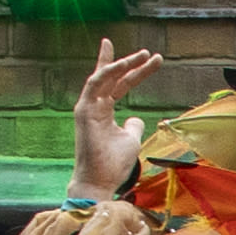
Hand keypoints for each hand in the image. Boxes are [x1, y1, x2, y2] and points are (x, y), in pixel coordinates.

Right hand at [70, 39, 161, 200]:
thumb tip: (136, 117)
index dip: (136, 72)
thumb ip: (133, 126)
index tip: (152, 59)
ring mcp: (88, 107)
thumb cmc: (114, 164)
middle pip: (114, 78)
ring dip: (121, 63)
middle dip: (131, 64)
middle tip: (149, 52)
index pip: (120, 85)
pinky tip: (123, 64)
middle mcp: (94, 105)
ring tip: (143, 55)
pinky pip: (95, 84)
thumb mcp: (131, 140)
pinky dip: (108, 72)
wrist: (99, 182)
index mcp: (104, 110)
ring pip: (104, 77)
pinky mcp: (84, 111)